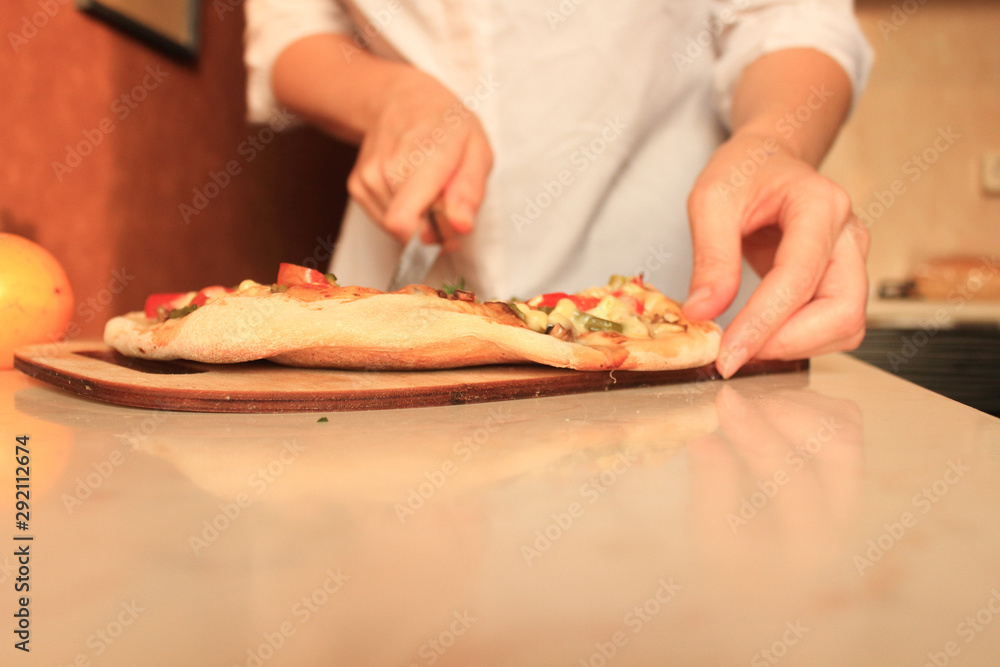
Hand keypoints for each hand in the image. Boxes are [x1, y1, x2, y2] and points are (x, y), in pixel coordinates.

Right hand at [347, 67, 493, 247]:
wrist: (401, 100)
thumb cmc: (446, 125)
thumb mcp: (477, 149)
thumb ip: (470, 190)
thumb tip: (461, 227)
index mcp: (422, 158)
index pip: (403, 222)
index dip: (431, 239)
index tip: (454, 228)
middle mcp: (387, 168)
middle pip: (406, 231)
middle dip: (432, 227)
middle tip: (446, 200)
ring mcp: (367, 178)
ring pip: (395, 229)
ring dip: (418, 219)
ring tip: (427, 187)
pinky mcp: (357, 186)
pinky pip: (383, 220)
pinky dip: (402, 213)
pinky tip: (410, 187)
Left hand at [683, 132, 869, 377]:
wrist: (769, 161)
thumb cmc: (744, 172)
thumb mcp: (711, 200)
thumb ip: (710, 257)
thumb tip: (702, 313)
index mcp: (819, 205)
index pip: (797, 278)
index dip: (763, 323)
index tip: (728, 354)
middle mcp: (848, 234)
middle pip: (842, 311)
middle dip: (788, 342)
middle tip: (735, 353)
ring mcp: (852, 259)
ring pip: (845, 326)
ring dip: (796, 347)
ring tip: (745, 343)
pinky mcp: (845, 280)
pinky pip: (835, 326)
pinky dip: (801, 341)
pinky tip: (762, 335)